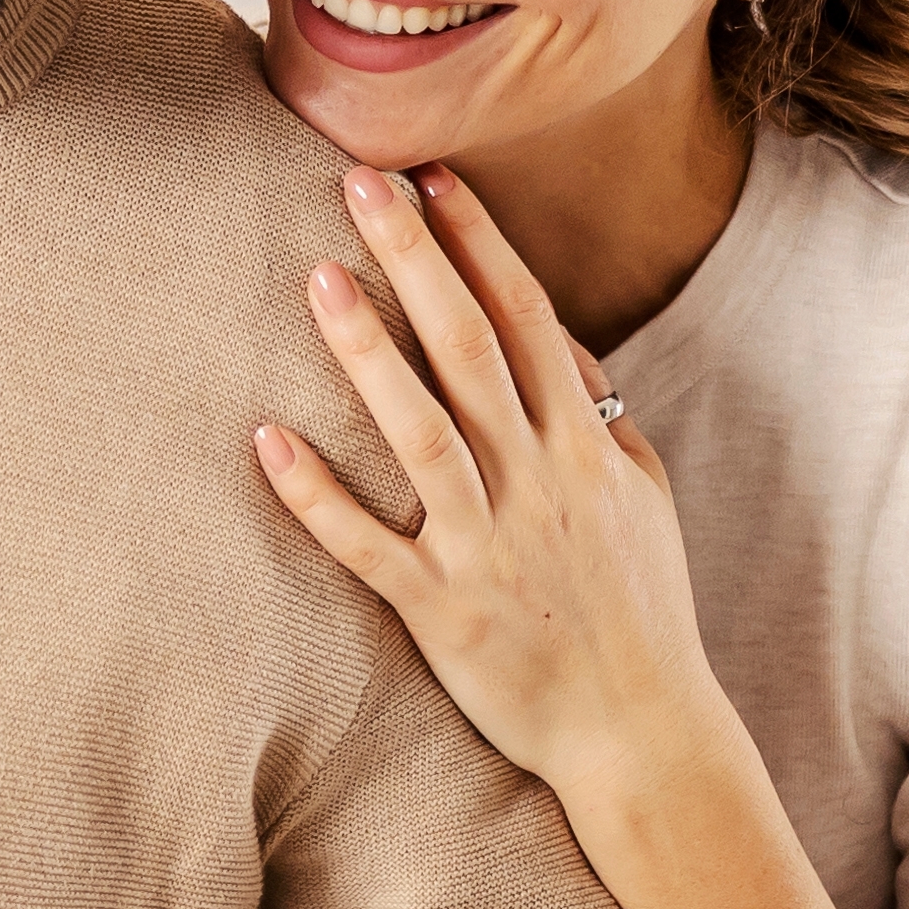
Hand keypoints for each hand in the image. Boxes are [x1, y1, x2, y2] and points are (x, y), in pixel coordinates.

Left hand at [252, 167, 733, 805]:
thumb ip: (598, 413)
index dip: (480, 242)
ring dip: (366, 351)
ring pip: (419, 433)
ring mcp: (486, 549)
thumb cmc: (641, 609)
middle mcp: (536, 486)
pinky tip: (266, 438)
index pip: (528, 319)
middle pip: (470, 349)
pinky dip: (316, 495)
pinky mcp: (441, 613)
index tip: (435, 175)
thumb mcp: (641, 496)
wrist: (642, 732)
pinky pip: (367, 546)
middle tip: (359, 182)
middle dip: (417, 259)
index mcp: (582, 450)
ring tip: (317, 277)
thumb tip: (555, 336)